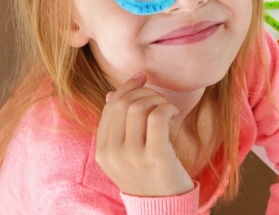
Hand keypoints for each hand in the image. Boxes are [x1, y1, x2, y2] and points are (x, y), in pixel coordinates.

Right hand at [95, 73, 193, 196]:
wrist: (163, 206)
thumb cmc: (148, 174)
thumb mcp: (127, 152)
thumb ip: (118, 125)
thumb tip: (112, 94)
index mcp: (103, 150)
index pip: (110, 107)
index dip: (126, 87)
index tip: (141, 77)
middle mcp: (113, 153)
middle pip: (123, 104)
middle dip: (144, 92)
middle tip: (160, 99)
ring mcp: (132, 156)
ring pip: (139, 108)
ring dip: (157, 100)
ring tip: (168, 108)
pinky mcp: (155, 156)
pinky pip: (157, 117)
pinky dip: (167, 107)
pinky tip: (174, 113)